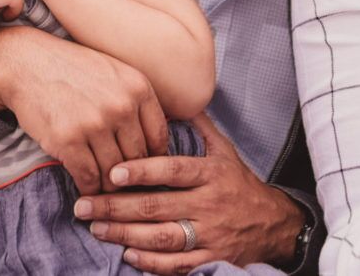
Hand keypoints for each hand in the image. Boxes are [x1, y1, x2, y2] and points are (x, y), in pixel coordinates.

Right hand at [0, 26, 168, 193]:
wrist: (25, 63)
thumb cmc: (71, 70)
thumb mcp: (113, 72)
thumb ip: (135, 101)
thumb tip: (154, 142)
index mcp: (138, 87)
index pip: (159, 138)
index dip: (153, 160)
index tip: (143, 170)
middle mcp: (122, 105)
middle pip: (138, 159)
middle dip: (130, 177)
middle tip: (122, 187)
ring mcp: (95, 123)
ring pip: (114, 174)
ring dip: (108, 187)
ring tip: (103, 191)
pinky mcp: (68, 140)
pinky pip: (88, 177)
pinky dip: (88, 189)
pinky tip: (85, 188)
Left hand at [74, 114, 302, 274]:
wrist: (275, 224)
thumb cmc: (240, 184)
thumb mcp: (225, 150)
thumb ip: (199, 127)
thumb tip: (172, 100)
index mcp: (211, 174)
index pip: (173, 170)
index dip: (142, 171)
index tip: (113, 171)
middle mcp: (210, 204)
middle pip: (158, 206)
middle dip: (116, 206)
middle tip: (84, 205)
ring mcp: (211, 235)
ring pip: (163, 237)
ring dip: (125, 234)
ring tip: (97, 228)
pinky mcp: (212, 260)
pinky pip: (178, 265)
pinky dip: (151, 261)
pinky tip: (127, 253)